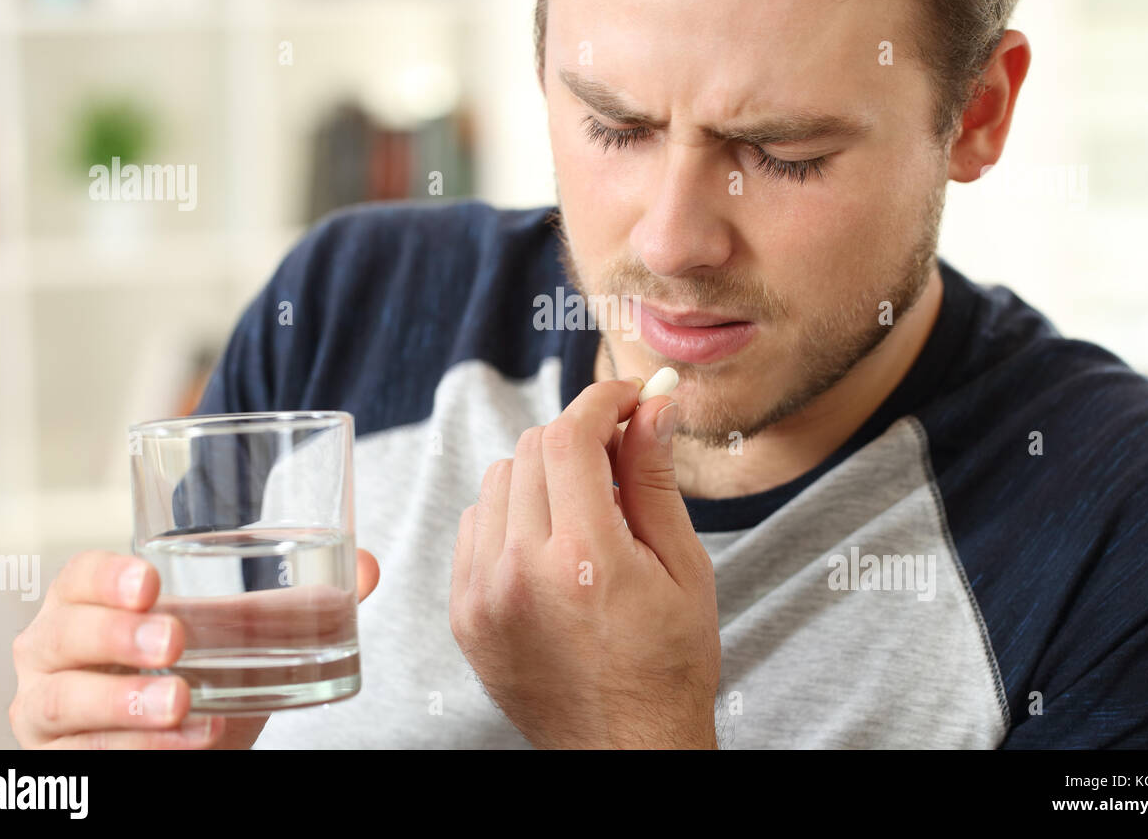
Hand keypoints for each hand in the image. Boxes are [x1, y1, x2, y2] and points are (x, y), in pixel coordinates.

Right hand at [9, 547, 379, 748]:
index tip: (151, 583)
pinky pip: (88, 759)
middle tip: (176, 642)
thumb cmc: (198, 664)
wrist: (180, 734)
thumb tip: (368, 567)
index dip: (105, 577)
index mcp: (87, 601)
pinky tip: (189, 744)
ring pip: (64, 703)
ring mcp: (49, 708)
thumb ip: (301, 598)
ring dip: (125, 705)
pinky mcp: (61, 759)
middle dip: (117, 639)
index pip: (77, 577)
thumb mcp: (242, 631)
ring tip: (182, 702)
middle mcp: (52, 650)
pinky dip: (138, 752)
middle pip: (63, 636)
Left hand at [450, 378, 719, 748]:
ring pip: (497, 482)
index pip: (569, 438)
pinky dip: (510, 516)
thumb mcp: (683, 567)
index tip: (626, 399)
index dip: (600, 402)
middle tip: (617, 452)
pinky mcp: (465, 614)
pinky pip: (475, 527)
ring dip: (541, 475)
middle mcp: (521, 572)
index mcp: (586, 558)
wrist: (625, 748)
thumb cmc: (668, 664)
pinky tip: (549, 543)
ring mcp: (483, 595)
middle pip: (530, 450)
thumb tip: (652, 407)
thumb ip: (656, 479)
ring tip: (585, 508)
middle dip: (577, 437)